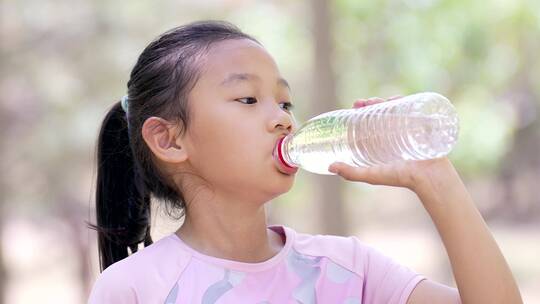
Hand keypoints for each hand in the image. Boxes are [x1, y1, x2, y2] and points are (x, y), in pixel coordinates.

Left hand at [328, 96, 455, 191]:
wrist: (430, 178)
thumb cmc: (401, 178)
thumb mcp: (372, 175)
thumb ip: (351, 173)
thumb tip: (330, 166)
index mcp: (385, 141)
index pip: (372, 120)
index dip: (363, 112)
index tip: (354, 106)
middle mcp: (397, 132)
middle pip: (384, 112)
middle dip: (373, 103)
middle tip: (363, 102)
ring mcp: (411, 128)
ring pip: (397, 108)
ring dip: (387, 100)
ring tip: (378, 100)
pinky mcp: (424, 125)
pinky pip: (415, 109)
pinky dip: (406, 101)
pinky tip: (397, 99)